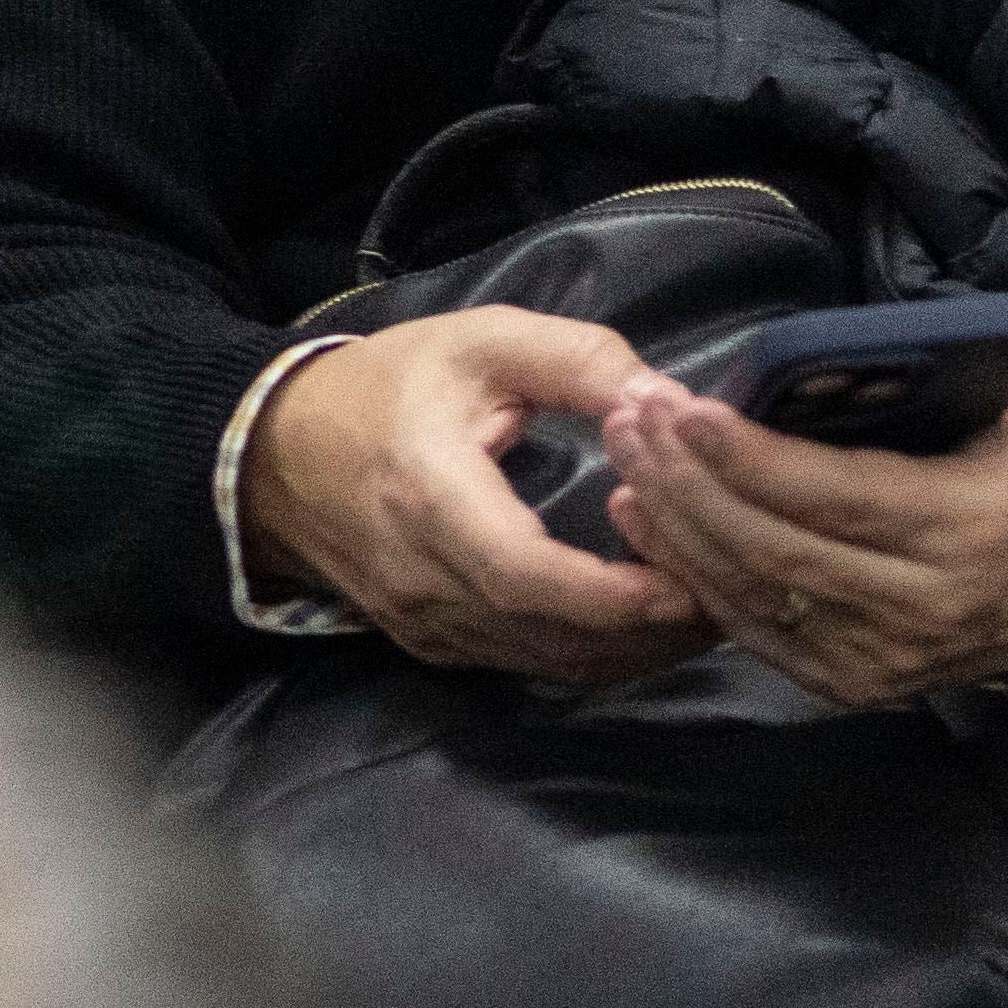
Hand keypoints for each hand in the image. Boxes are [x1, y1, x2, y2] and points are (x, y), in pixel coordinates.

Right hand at [247, 302, 705, 690]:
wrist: (277, 454)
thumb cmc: (388, 386)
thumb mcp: (481, 341)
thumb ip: (577, 359)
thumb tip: (667, 396)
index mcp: (430, 497)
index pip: (524, 574)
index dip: (610, 593)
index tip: (686, 580)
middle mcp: (424, 580)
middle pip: (550, 634)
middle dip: (648, 627)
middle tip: (730, 594)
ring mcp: (424, 625)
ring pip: (546, 664)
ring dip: (631, 650)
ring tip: (706, 613)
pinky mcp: (432, 646)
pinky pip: (526, 666)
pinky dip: (592, 654)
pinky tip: (643, 626)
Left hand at [598, 284, 1007, 709]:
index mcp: (965, 535)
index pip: (843, 498)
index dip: (758, 461)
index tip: (689, 410)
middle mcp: (915, 607)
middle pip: (776, 547)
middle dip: (692, 483)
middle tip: (634, 416)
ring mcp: (874, 656)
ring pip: (750, 592)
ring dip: (675, 523)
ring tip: (626, 450)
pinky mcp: (843, 682)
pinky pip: (750, 629)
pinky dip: (689, 574)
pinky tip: (642, 517)